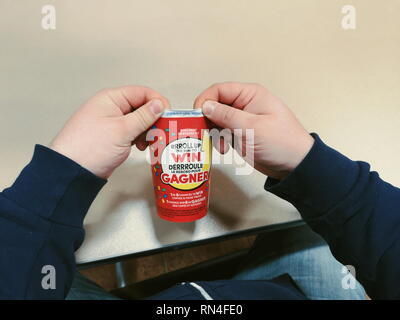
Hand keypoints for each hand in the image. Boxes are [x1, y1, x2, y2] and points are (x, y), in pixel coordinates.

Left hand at [51, 86, 169, 178]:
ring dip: (147, 131)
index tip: (168, 115)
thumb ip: (144, 116)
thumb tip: (159, 105)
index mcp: (111, 99)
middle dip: (153, 119)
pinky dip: (140, 138)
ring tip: (149, 142)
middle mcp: (111, 108)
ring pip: (139, 121)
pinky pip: (132, 132)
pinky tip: (141, 147)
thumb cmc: (90, 148)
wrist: (72, 172)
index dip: (157, 102)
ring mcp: (112, 123)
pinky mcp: (113, 136)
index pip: (142, 93)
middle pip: (141, 107)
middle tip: (161, 132)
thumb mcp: (122, 130)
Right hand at [194, 82, 313, 178]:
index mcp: (250, 94)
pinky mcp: (240, 134)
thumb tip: (205, 106)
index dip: (205, 101)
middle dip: (207, 120)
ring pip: (215, 120)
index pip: (219, 90)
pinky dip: (218, 140)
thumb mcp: (252, 127)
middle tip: (205, 134)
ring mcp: (241, 120)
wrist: (295, 165)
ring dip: (212, 133)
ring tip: (220, 146)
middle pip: (215, 105)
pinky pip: (221, 133)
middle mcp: (244, 104)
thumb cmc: (281, 142)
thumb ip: (226, 116)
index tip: (196, 116)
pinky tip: (223, 149)